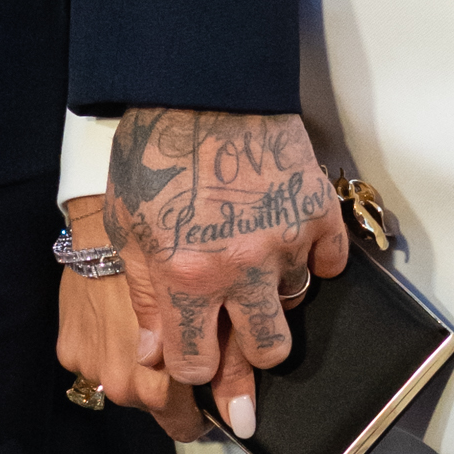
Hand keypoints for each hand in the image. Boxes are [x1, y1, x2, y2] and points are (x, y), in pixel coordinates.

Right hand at [55, 197, 205, 439]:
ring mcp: (91, 371)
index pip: (186, 424)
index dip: (202, 408)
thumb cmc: (166, 261)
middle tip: (177, 344)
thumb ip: (225, 363)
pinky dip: (108, 349)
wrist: (104, 226)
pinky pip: (94, 366)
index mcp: (160, 381)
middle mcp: (122, 385)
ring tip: (144, 326)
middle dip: (170, 386)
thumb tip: (242, 411)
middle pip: (155, 408)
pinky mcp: (68, 353)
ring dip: (138, 369)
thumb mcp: (207, 310)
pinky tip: (117, 318)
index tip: (208, 387)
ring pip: (125, 388)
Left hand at [104, 108, 347, 438]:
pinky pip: (328, 262)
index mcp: (183, 277)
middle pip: (265, 354)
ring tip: (255, 270)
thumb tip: (155, 353)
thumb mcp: (125, 224)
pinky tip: (289, 242)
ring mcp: (284, 241)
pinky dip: (313, 258)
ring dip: (276, 296)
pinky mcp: (316, 211)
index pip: (196, 364)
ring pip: (296, 306)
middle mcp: (238, 269)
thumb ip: (143, 294)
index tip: (199, 365)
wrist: (199, 83)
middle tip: (244, 347)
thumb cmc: (153, 150)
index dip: (196, 371)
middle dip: (251, 357)